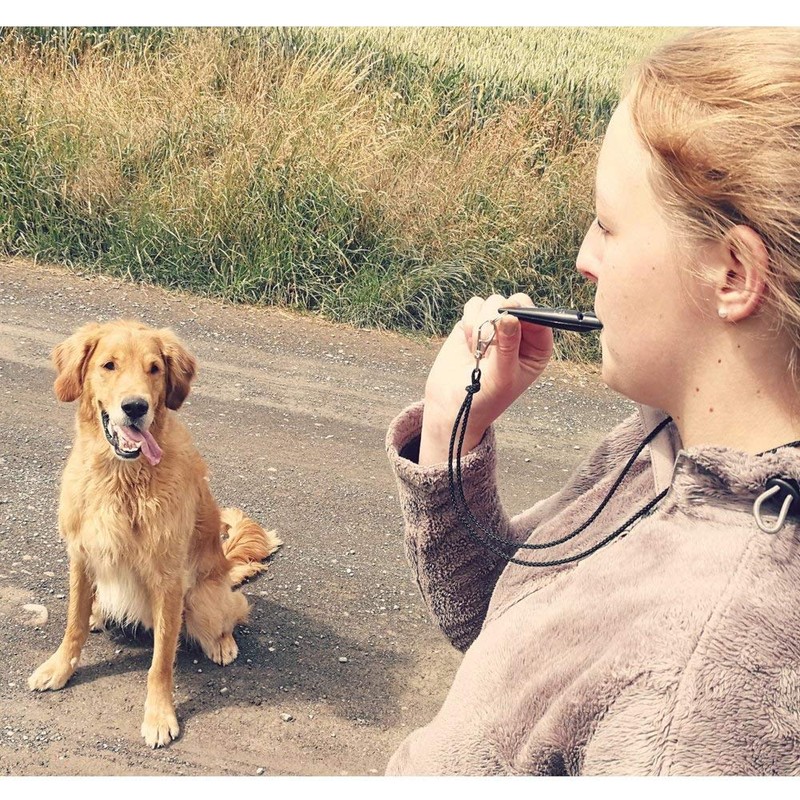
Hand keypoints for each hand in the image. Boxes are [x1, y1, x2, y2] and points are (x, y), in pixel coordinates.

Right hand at [419, 293, 553, 464]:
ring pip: (493, 302)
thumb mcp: (502, 377)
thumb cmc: (484, 398)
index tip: (509, 315)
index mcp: (537, 348)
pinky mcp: (474, 322)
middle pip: (517, 303)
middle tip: (488, 337)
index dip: (526, 313)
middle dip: (499, 317)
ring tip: (477, 350)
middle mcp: (519, 334)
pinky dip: (468, 322)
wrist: (452, 405)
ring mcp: (496, 326)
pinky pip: (474, 306)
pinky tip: (468, 343)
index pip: (540, 319)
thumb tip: (509, 316)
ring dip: (481, 325)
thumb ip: (508, 346)